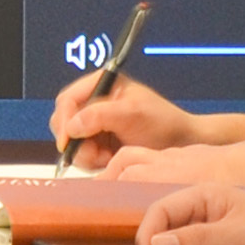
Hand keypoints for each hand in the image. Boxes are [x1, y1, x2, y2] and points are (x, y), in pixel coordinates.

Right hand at [50, 72, 198, 161]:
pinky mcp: (98, 141)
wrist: (181, 144)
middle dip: (76, 141)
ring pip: (71, 141)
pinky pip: (81, 153)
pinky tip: (110, 159)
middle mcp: (94, 101)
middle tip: (95, 154)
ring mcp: (95, 123)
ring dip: (86, 154)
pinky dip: (92, 160)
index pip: (67, 100)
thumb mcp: (132, 114)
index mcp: (101, 83)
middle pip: (64, 121)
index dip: (65, 120)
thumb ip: (99, 115)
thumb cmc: (163, 123)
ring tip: (108, 157)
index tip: (69, 141)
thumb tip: (71, 127)